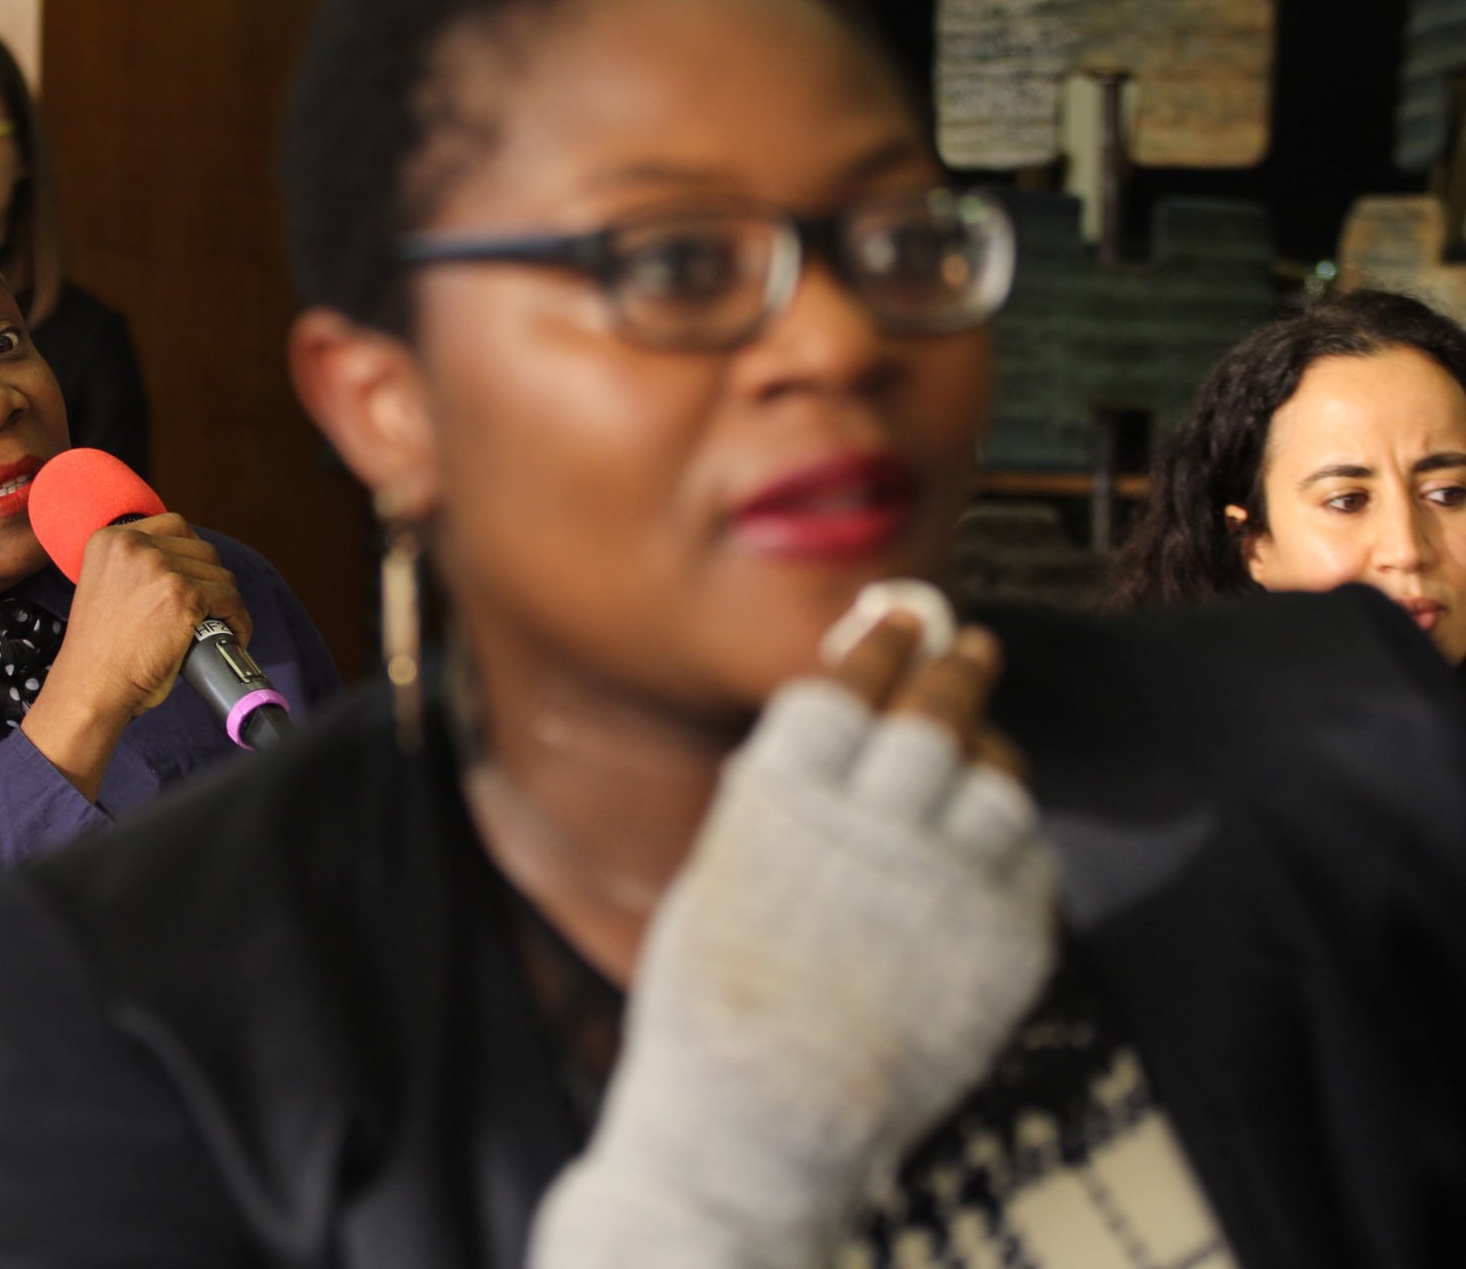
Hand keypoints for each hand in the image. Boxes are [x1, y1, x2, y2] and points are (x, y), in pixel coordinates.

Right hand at [21, 514, 247, 794]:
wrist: (92, 687)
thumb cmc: (99, 653)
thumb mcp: (104, 588)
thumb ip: (133, 569)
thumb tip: (181, 568)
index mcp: (110, 539)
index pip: (174, 526)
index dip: (192, 553)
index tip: (196, 577)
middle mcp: (134, 545)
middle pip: (201, 549)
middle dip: (209, 579)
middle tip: (210, 607)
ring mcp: (160, 568)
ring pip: (219, 574)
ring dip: (225, 601)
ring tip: (220, 624)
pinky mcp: (184, 595)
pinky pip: (230, 601)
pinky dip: (238, 620)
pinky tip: (234, 634)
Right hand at [532, 606, 1056, 1268]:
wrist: (762, 1121)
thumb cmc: (711, 1006)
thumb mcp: (719, 874)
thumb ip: (780, 804)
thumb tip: (827, 749)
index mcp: (787, 794)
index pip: (850, 683)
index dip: (878, 643)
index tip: (896, 618)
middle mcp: (874, 820)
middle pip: (935, 710)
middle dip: (954, 667)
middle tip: (967, 646)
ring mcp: (948, 881)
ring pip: (998, 779)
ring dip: (991, 750)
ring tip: (984, 744)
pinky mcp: (1003, 942)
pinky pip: (1029, 860)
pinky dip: (1011, 842)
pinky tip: (992, 843)